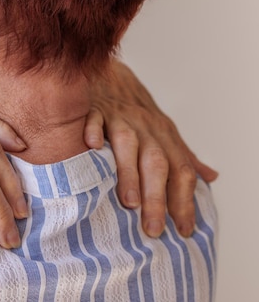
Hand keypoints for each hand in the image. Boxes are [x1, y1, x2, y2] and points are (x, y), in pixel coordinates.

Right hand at [83, 60, 217, 237]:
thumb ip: (184, 156)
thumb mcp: (163, 130)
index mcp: (164, 136)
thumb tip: (211, 177)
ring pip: (128, 145)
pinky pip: (93, 118)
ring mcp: (119, 116)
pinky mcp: (94, 108)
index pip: (181, 171)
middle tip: (153, 229)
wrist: (107, 71)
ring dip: (129, 173)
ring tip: (129, 202)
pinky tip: (91, 147)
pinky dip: (93, 131)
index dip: (185, 201)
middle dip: (157, 198)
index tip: (184, 230)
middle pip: (157, 163)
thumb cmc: (132, 107)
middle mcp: (145, 127)